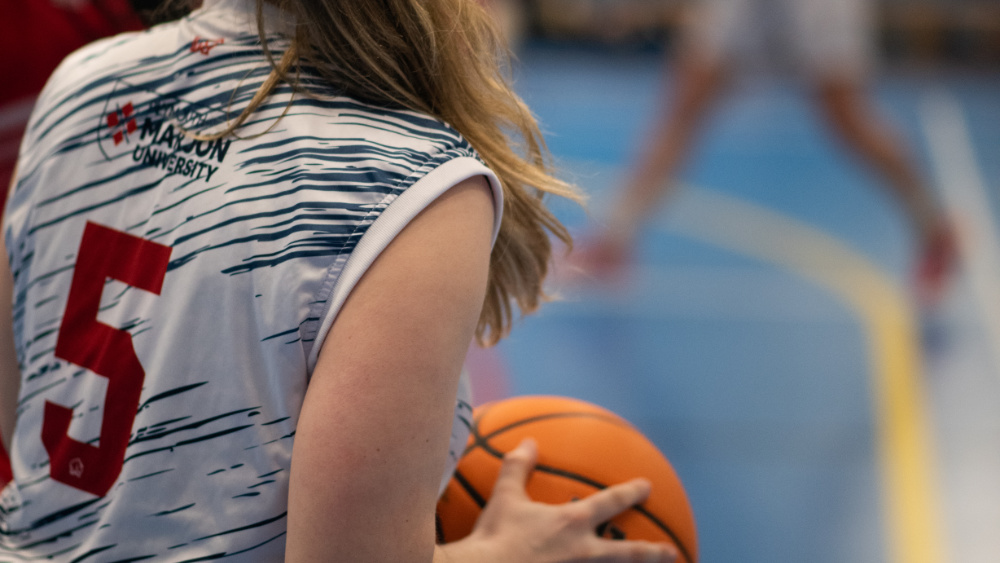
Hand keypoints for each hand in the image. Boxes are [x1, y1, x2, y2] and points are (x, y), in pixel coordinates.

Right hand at [435, 439, 677, 562]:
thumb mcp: (505, 496)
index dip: (631, 493)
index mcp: (572, 522)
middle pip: (628, 553)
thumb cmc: (495, 536)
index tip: (646, 487)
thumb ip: (518, 467)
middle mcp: (582, 551)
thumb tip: (529, 442)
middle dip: (652, 552)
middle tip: (671, 552)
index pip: (611, 502)